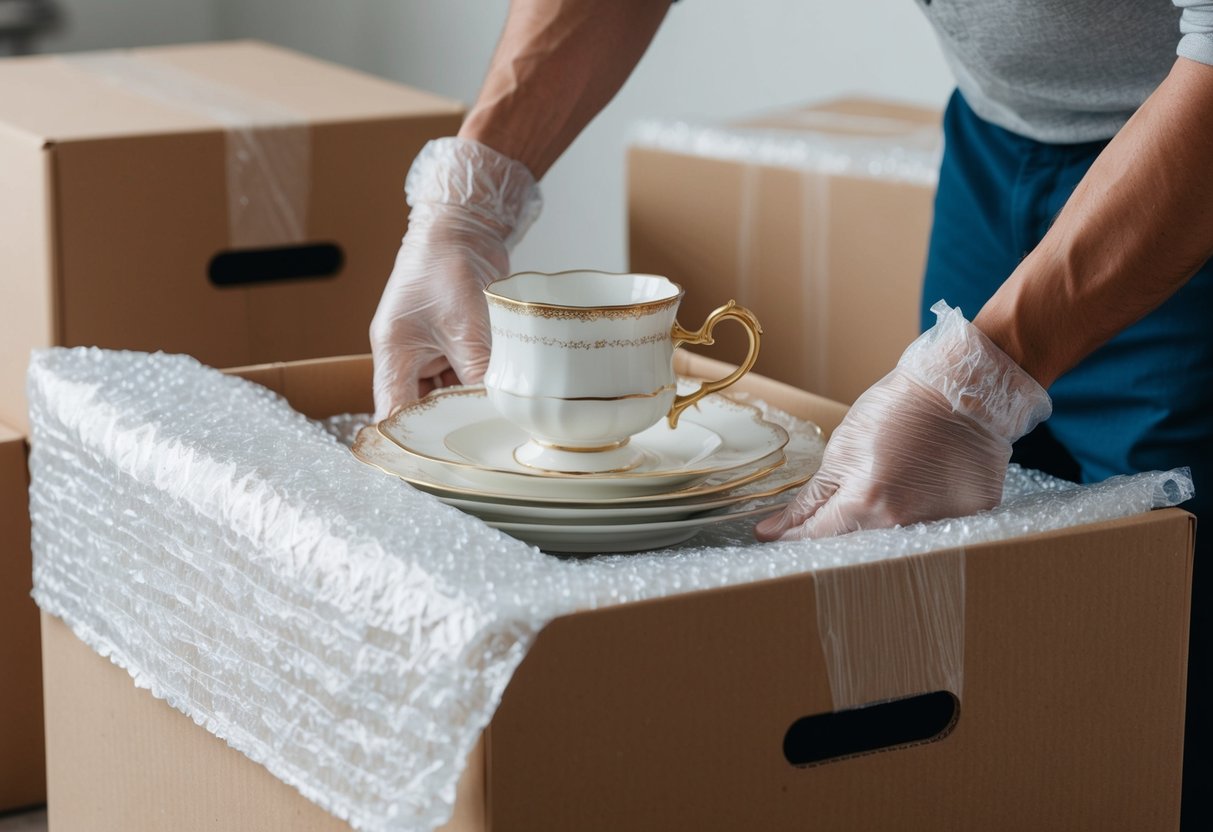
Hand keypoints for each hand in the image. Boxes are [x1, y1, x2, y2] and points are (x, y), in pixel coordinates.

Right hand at [371, 138, 540, 418]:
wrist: (463, 225)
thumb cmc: (448, 264)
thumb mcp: (465, 325)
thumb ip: (477, 371)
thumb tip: (498, 411)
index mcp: (393, 353)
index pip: (393, 413)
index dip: (410, 441)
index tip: (435, 464)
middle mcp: (405, 356)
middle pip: (421, 408)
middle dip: (448, 425)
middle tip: (480, 446)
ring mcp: (428, 350)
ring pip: (445, 394)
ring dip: (467, 404)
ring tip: (495, 423)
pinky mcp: (451, 343)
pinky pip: (461, 375)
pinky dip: (477, 385)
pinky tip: (500, 396)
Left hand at [755, 302, 1051, 540]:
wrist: (958, 386)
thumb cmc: (896, 409)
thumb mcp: (842, 449)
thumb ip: (811, 499)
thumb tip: (773, 531)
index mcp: (866, 502)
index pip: (817, 536)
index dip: (792, 536)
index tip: (775, 535)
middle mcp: (904, 521)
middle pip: (857, 546)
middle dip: (837, 533)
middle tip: (835, 511)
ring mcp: (944, 521)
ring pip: (898, 542)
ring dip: (883, 524)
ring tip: (890, 487)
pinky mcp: (972, 514)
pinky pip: (939, 526)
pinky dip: (925, 512)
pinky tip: (925, 485)